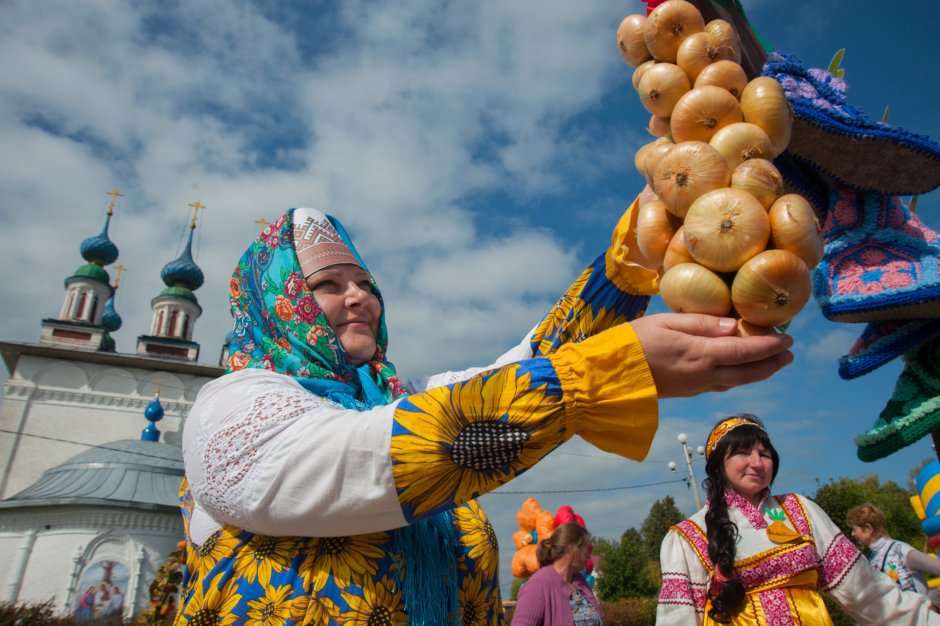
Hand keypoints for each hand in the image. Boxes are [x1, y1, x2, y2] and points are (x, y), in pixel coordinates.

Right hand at [630, 313, 793, 397]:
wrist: (608, 377)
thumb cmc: (632, 343)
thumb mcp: (666, 323)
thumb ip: (701, 324)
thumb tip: (734, 326)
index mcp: (701, 354)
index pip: (746, 350)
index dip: (770, 346)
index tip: (788, 339)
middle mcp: (704, 375)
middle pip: (748, 372)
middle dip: (772, 363)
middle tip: (790, 353)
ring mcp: (696, 387)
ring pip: (737, 381)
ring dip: (759, 372)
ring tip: (772, 362)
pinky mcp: (687, 392)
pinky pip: (721, 385)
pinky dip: (738, 376)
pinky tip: (739, 370)